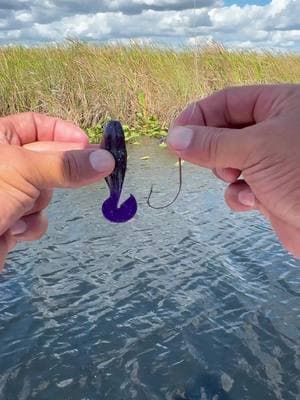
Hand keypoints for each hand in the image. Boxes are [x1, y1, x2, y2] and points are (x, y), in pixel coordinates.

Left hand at [0, 112, 114, 270]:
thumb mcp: (24, 171)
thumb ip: (66, 165)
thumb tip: (108, 160)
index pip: (37, 125)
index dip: (63, 132)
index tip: (89, 146)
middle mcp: (4, 164)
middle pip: (48, 160)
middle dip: (57, 174)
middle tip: (88, 174)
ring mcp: (8, 192)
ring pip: (45, 192)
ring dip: (39, 203)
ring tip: (21, 209)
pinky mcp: (11, 219)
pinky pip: (36, 216)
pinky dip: (31, 224)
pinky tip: (14, 230)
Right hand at [168, 84, 299, 256]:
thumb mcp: (254, 149)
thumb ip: (211, 143)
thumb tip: (174, 137)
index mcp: (280, 105)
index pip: (227, 101)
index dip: (199, 115)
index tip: (175, 134)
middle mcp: (276, 130)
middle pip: (225, 131)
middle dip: (213, 148)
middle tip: (202, 158)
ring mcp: (272, 161)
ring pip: (228, 161)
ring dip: (226, 173)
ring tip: (238, 178)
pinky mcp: (269, 189)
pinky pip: (239, 187)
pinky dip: (239, 195)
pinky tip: (253, 201)